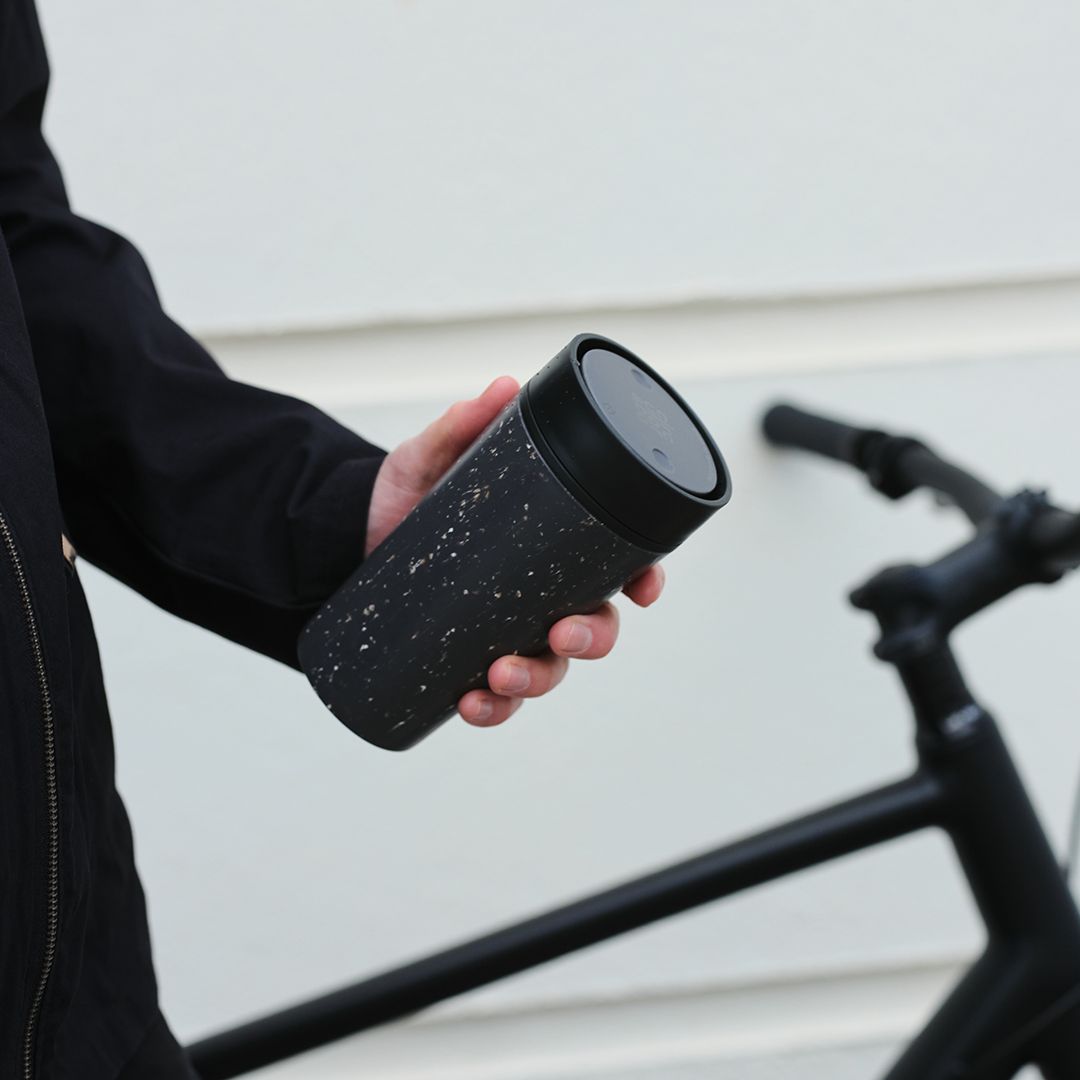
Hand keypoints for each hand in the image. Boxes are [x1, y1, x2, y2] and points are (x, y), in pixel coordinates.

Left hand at [365, 376, 666, 727]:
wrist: (348, 537)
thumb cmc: (403, 495)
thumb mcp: (431, 457)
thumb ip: (464, 425)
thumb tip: (504, 386)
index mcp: (549, 545)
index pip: (615, 564)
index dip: (643, 578)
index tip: (643, 588)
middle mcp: (538, 593)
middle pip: (595, 625)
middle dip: (591, 637)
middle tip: (561, 632)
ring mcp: (506, 630)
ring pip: (550, 668)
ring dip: (537, 679)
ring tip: (501, 675)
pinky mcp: (467, 660)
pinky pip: (496, 699)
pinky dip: (492, 709)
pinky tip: (471, 705)